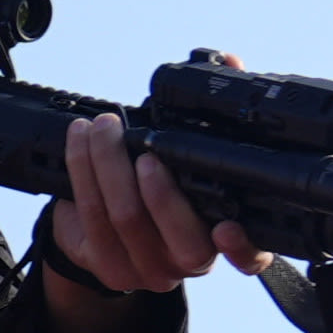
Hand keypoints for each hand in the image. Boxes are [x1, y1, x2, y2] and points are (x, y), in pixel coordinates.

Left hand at [44, 106, 268, 302]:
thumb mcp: (191, 149)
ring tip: (100, 127)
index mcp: (227, 236)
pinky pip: (92, 217)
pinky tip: (80, 142)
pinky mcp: (107, 267)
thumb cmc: (161, 181)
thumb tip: (230, 62)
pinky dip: (83, 172)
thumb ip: (215, 111)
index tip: (227, 227)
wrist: (105, 226)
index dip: (243, 248)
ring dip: (108, 164)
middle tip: (135, 139)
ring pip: (127, 218)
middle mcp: (192, 261)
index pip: (252, 259)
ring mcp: (149, 270)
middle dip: (154, 181)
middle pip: (177, 230)